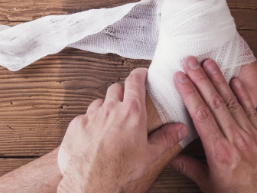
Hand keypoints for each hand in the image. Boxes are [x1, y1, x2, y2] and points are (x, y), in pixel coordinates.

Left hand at [57, 68, 188, 192]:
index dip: (139, 74)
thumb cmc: (120, 170)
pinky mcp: (76, 125)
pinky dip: (90, 122)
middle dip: (122, 93)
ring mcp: (91, 115)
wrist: (91, 183)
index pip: (135, 81)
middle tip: (126, 105)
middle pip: (116, 88)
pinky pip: (84, 117)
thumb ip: (166, 138)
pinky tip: (94, 136)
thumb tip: (180, 129)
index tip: (141, 74)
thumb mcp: (149, 155)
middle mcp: (110, 109)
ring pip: (99, 102)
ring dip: (105, 108)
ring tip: (109, 124)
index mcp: (131, 113)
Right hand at [170, 57, 256, 192]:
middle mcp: (236, 140)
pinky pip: (252, 111)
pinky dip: (243, 94)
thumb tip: (171, 156)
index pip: (201, 114)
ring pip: (232, 102)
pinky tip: (235, 81)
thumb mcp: (209, 185)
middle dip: (201, 79)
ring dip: (220, 80)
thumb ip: (190, 167)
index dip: (190, 93)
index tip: (180, 77)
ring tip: (210, 63)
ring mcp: (252, 136)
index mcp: (219, 152)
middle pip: (215, 102)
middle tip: (191, 61)